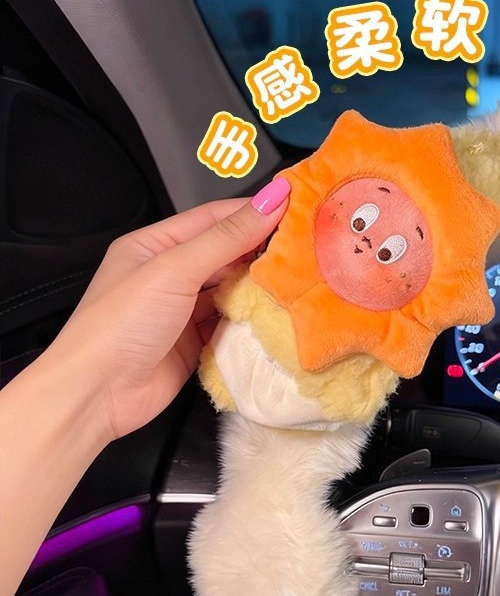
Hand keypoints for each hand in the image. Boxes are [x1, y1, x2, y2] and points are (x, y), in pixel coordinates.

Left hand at [47, 179, 289, 442]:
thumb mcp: (174, 270)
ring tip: (299, 279)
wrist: (97, 394)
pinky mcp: (194, 343)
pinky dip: (251, 320)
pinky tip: (275, 314)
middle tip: (305, 247)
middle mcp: (169, 274)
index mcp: (154, 245)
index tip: (294, 208)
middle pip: (225, 254)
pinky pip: (230, 323)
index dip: (253, 212)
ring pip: (231, 289)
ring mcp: (182, 310)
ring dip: (259, 287)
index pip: (213, 219)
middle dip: (261, 251)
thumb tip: (270, 200)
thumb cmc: (120, 324)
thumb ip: (226, 237)